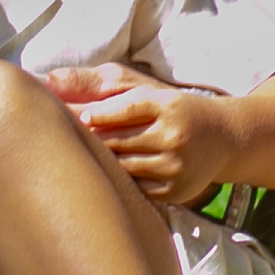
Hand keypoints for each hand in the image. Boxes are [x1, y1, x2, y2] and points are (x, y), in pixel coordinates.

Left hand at [36, 59, 234, 204]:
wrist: (224, 138)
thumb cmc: (172, 110)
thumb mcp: (146, 90)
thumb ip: (102, 85)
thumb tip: (50, 82)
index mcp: (166, 104)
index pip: (124, 108)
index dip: (98, 114)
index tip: (82, 118)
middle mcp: (173, 135)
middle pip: (117, 141)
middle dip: (93, 141)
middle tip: (67, 141)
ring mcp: (175, 166)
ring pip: (123, 167)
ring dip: (104, 163)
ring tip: (85, 161)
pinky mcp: (174, 191)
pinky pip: (135, 189)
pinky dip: (122, 182)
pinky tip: (111, 178)